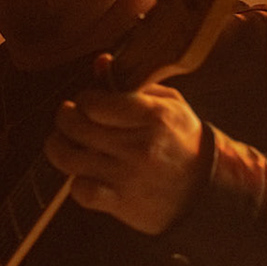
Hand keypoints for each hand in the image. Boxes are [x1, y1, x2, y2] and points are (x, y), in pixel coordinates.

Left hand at [44, 54, 205, 235]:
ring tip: (65, 143)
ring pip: (67, 158)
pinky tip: (85, 175)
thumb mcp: (168, 104)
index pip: (93, 102)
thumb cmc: (182, 140)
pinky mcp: (121, 203)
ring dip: (59, 148)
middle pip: (74, 126)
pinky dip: (77, 183)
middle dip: (65, 118)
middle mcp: (139, 146)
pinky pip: (80, 190)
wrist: (207, 190)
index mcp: (153, 117)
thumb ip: (133, 83)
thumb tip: (100, 62)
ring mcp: (128, 176)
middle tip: (70, 118)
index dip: (84, 99)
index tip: (88, 102)